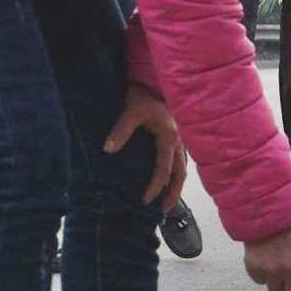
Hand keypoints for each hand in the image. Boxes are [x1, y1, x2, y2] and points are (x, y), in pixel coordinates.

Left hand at [103, 84, 187, 208]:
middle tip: (162, 211)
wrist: (154, 78)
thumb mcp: (131, 110)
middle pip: (180, 174)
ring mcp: (178, 140)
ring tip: (166, 202)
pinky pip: (177, 161)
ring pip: (181, 169)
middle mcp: (177, 141)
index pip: (163, 169)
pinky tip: (166, 181)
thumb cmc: (143, 94)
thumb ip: (121, 130)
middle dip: (173, 194)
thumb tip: (108, 149)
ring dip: (174, 186)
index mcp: (169, 138)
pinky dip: (173, 174)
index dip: (155, 187)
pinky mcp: (174, 138)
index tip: (145, 200)